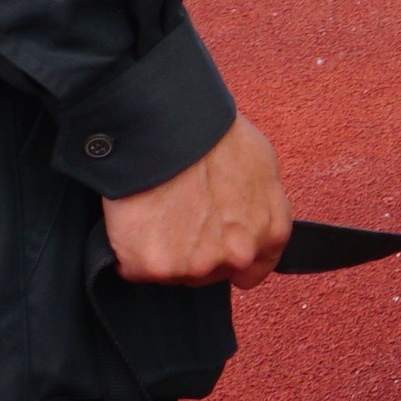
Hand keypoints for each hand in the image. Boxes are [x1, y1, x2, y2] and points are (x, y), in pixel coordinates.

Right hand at [104, 117, 290, 286]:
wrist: (168, 127)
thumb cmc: (215, 136)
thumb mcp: (262, 166)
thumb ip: (260, 207)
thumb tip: (247, 219)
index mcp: (270, 232)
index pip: (252, 271)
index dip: (229, 260)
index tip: (213, 248)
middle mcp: (238, 255)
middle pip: (209, 272)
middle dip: (194, 252)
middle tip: (178, 217)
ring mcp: (197, 264)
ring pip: (172, 272)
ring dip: (162, 252)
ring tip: (157, 213)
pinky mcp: (155, 266)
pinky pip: (135, 268)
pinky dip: (130, 251)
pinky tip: (135, 221)